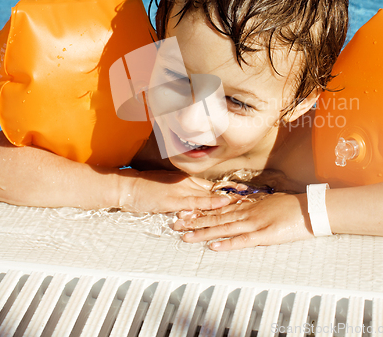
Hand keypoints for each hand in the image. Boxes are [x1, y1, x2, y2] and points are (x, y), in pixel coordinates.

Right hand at [118, 171, 235, 213]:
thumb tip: (198, 200)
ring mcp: (182, 190)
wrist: (129, 187)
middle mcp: (188, 183)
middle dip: (234, 193)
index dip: (230, 187)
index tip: (246, 189)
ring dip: (227, 198)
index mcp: (188, 181)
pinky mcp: (174, 199)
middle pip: (216, 188)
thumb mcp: (170, 187)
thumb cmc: (148, 187)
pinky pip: (194, 202)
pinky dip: (209, 203)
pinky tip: (221, 203)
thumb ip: (185, 193)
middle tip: (253, 195)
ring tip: (244, 200)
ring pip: (209, 194)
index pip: (214, 184)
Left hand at [173, 192, 313, 250]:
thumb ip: (255, 206)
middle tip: (176, 224)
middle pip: (216, 217)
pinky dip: (227, 243)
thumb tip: (243, 207)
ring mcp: (255, 222)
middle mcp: (247, 212)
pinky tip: (213, 245)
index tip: (185, 211)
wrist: (310, 208)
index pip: (219, 208)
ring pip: (224, 228)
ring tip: (186, 236)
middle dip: (195, 221)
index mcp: (249, 205)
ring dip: (204, 232)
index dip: (201, 210)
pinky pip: (243, 240)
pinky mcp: (265, 234)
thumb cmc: (293, 205)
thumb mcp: (270, 202)